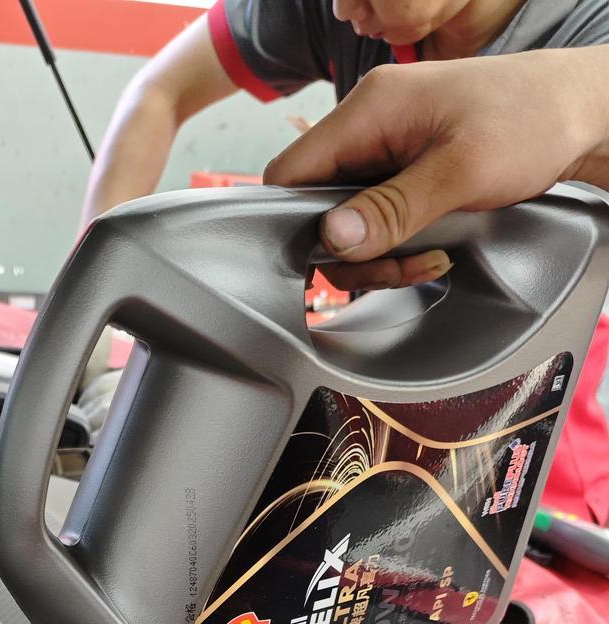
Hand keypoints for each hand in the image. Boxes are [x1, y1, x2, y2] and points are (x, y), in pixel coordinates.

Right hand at [264, 48, 608, 285]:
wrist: (584, 112)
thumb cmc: (532, 121)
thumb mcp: (459, 172)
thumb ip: (389, 209)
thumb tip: (331, 238)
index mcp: (370, 110)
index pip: (290, 172)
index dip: (297, 223)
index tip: (334, 257)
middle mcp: (370, 124)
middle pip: (317, 205)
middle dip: (353, 252)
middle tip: (397, 267)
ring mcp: (388, 145)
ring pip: (349, 219)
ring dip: (380, 254)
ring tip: (423, 259)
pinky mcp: (406, 166)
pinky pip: (378, 215)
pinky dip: (397, 243)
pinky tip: (429, 249)